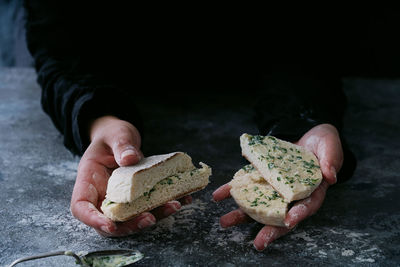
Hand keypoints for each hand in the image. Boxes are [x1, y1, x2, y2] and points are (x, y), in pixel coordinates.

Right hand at [70, 116, 191, 235]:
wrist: (121, 137)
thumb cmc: (112, 135)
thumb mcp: (116, 134)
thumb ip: (121, 145)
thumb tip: (130, 158)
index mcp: (88, 180)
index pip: (81, 207)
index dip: (94, 220)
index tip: (111, 225)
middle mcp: (102, 195)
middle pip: (109, 221)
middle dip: (130, 225)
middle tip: (150, 218)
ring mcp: (120, 199)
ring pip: (132, 219)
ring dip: (153, 216)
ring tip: (173, 205)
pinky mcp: (137, 198)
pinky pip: (149, 207)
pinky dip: (165, 205)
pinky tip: (182, 198)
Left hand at [212, 124, 342, 249]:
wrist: (308, 136)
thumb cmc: (324, 144)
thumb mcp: (330, 148)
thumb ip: (331, 161)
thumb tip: (330, 176)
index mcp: (312, 192)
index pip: (307, 207)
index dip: (298, 215)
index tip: (289, 221)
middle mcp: (291, 195)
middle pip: (280, 216)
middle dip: (269, 230)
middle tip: (258, 244)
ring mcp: (274, 189)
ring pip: (258, 206)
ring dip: (241, 215)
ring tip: (224, 222)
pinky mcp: (262, 178)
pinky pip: (246, 185)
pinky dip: (232, 190)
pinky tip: (218, 195)